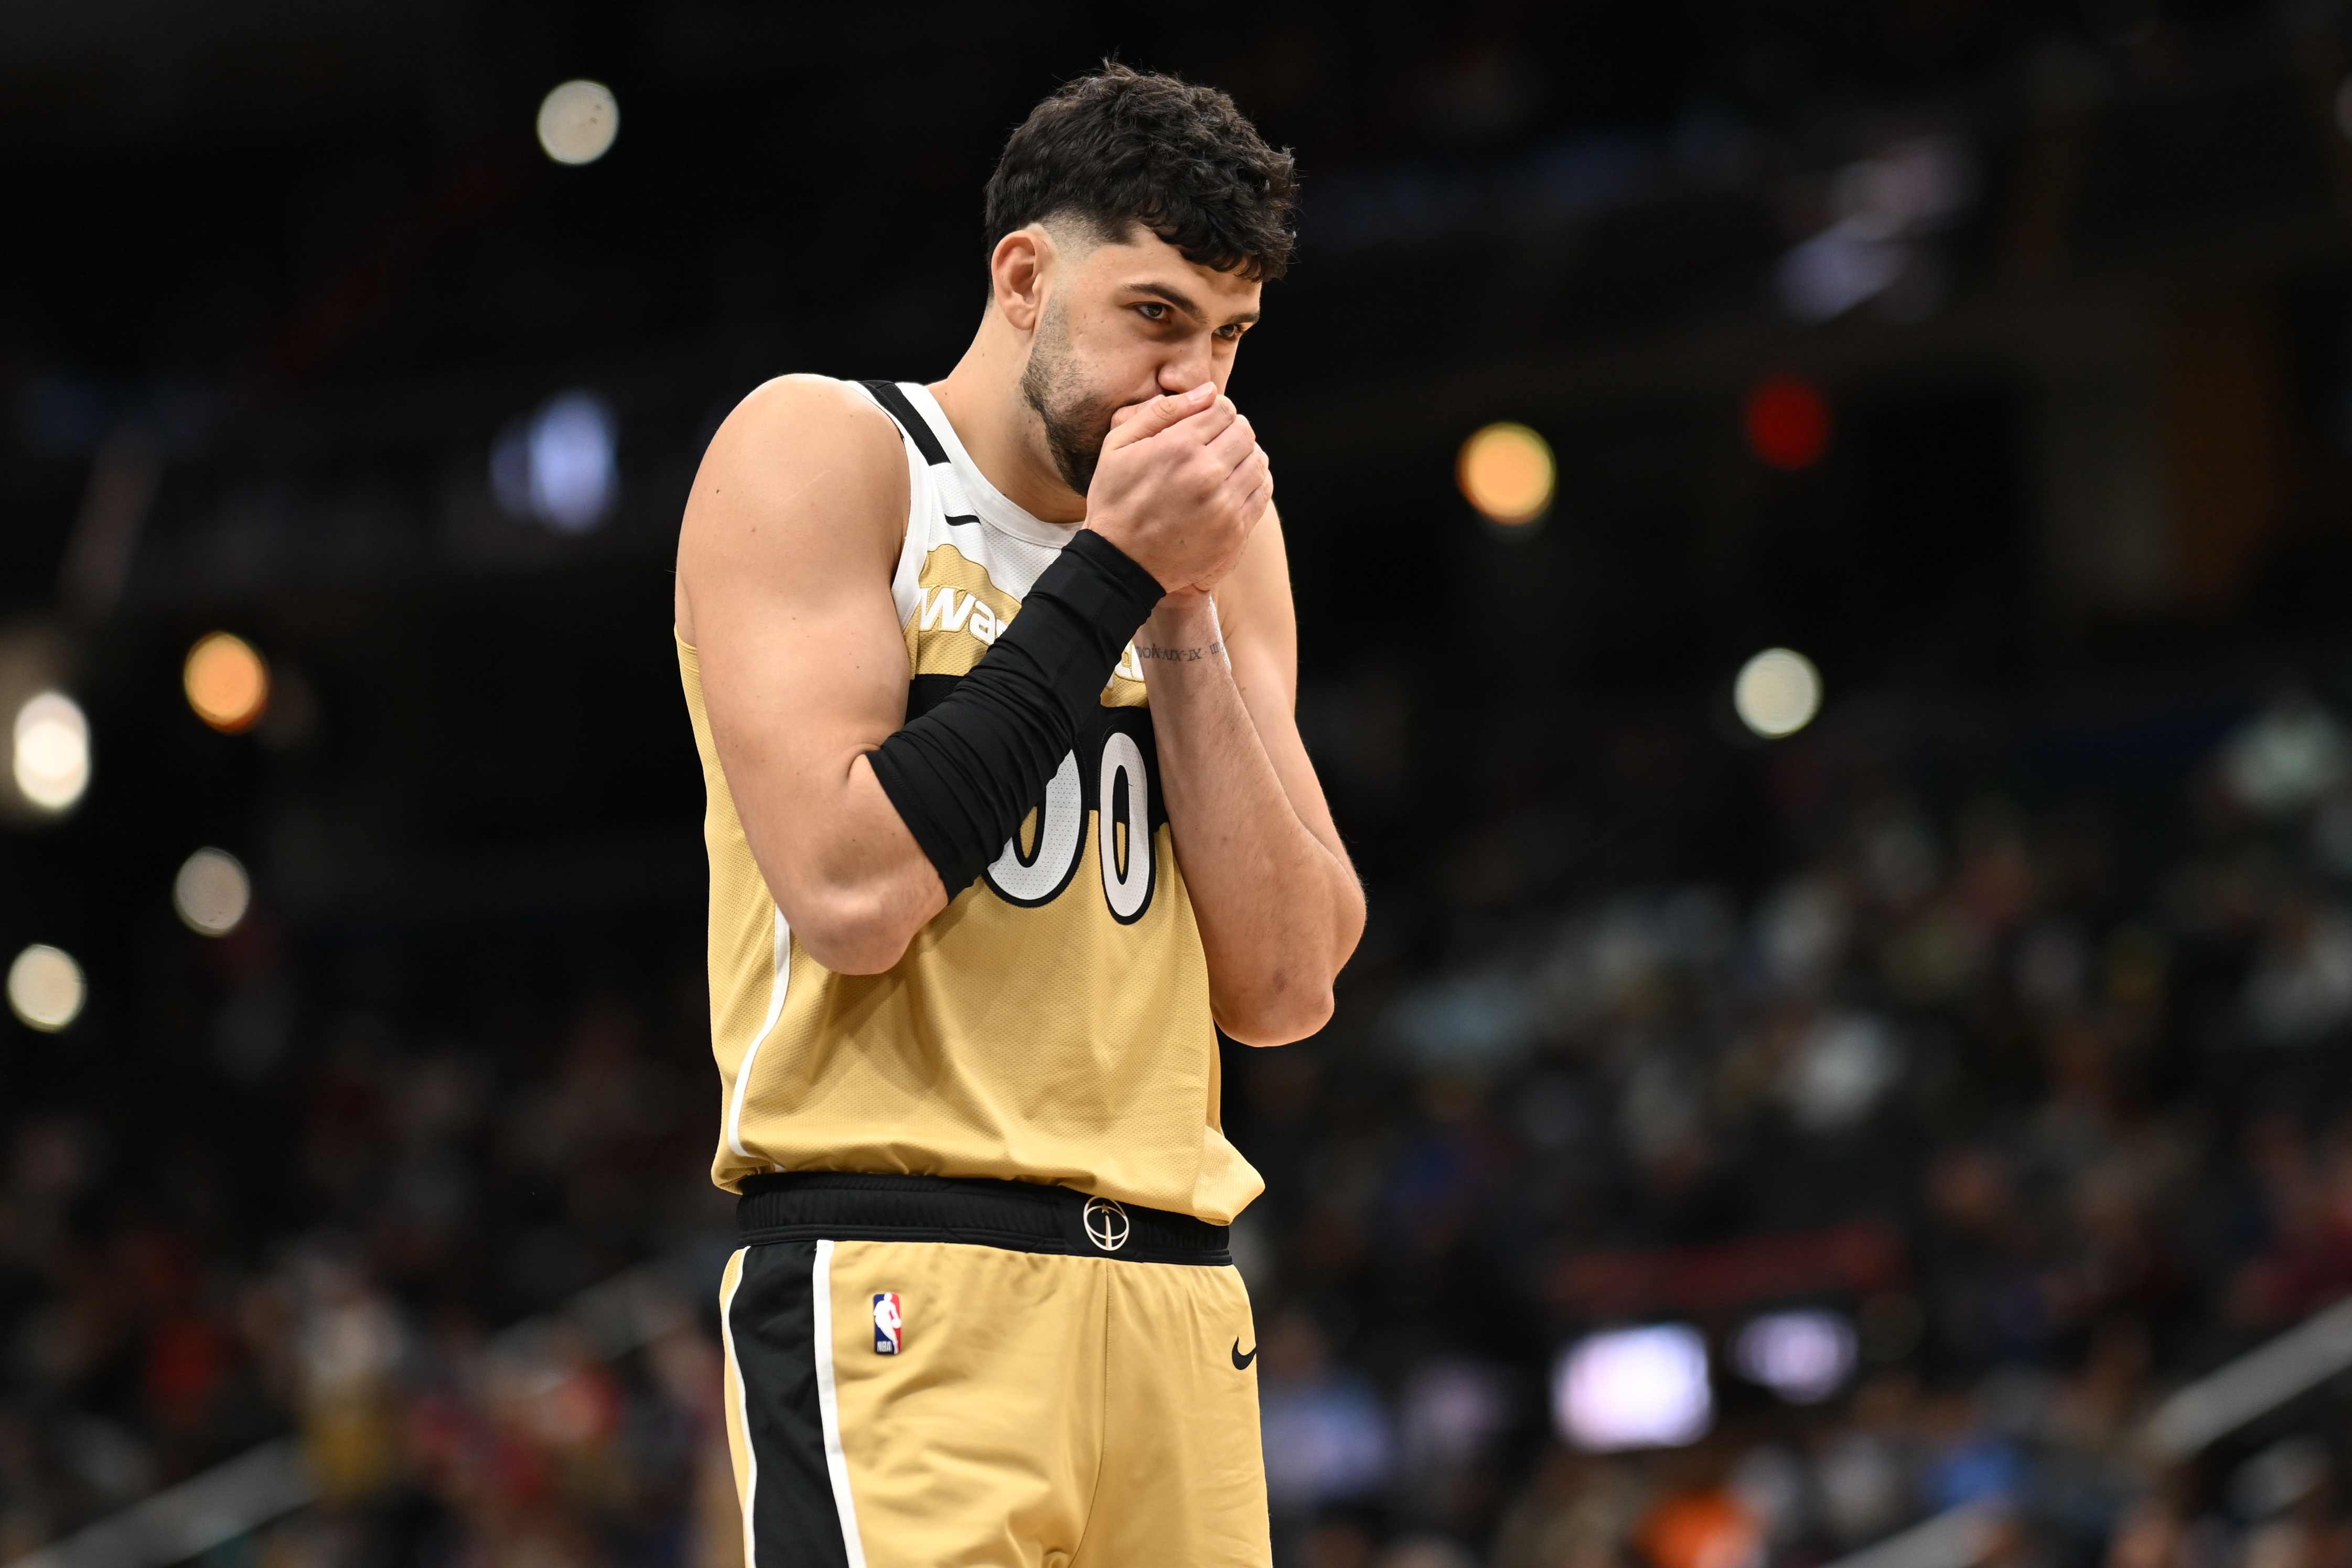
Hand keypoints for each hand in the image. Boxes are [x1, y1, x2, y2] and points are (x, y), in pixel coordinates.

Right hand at [1082, 383, 1272, 592]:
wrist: (1121, 563)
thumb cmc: (1115, 500)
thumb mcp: (1118, 445)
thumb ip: (1161, 412)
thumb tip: (1207, 391)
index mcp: (1178, 447)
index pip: (1223, 409)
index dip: (1216, 408)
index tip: (1207, 419)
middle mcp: (1206, 473)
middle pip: (1244, 432)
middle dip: (1233, 428)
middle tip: (1217, 439)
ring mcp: (1223, 504)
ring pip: (1257, 460)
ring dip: (1245, 454)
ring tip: (1226, 461)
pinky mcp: (1234, 530)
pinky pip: (1262, 491)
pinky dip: (1255, 480)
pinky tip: (1237, 482)